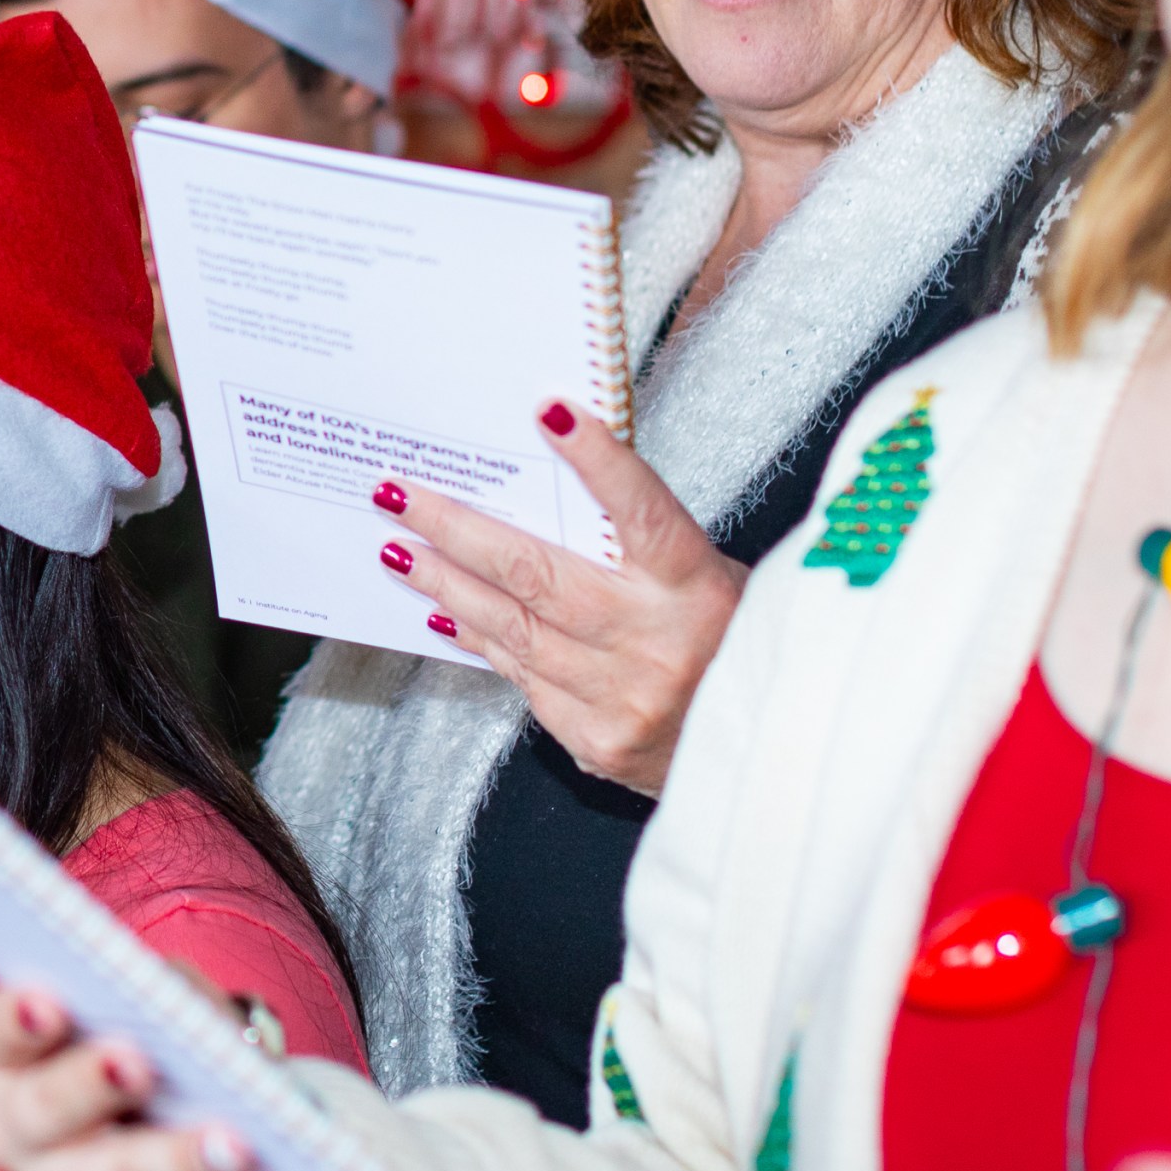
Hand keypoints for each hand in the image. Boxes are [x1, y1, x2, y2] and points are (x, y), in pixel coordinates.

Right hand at [0, 986, 291, 1170]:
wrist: (187, 1121)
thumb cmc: (160, 1041)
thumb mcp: (158, 1002)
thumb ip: (160, 992)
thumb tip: (177, 1000)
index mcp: (8, 1061)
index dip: (16, 1021)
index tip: (48, 1003)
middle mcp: (18, 1135)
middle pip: (42, 1114)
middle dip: (91, 1089)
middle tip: (139, 1065)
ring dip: (176, 1165)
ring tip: (235, 1146)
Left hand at [376, 398, 746, 794]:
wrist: (772, 759)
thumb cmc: (736, 646)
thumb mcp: (714, 582)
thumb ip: (644, 545)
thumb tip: (553, 483)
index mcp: (699, 589)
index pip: (642, 511)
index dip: (597, 460)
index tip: (547, 411)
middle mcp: (659, 645)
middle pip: (538, 574)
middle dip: (456, 529)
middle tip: (398, 494)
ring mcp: (624, 700)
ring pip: (514, 629)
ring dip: (446, 584)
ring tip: (399, 549)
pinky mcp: (597, 743)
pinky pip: (523, 678)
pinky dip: (481, 638)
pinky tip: (444, 610)